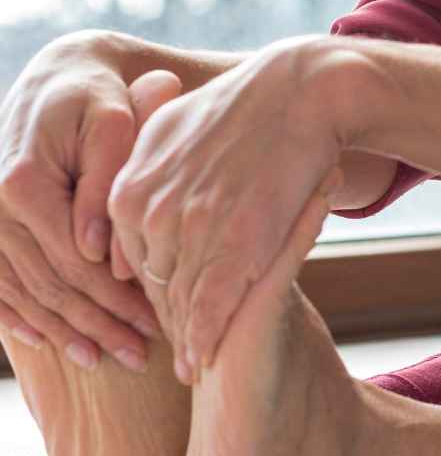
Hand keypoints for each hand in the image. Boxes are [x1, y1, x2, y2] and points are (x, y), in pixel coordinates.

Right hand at [0, 34, 164, 367]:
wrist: (58, 80)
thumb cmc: (100, 98)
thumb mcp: (113, 124)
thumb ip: (105, 185)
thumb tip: (95, 251)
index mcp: (23, 182)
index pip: (74, 258)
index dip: (116, 296)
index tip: (157, 321)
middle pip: (50, 283)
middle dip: (98, 323)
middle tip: (142, 354)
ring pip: (25, 292)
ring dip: (66, 330)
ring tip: (108, 359)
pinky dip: (25, 318)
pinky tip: (54, 343)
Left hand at [106, 37, 348, 384]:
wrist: (303, 91)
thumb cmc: (243, 105)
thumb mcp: (171, 128)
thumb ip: (141, 171)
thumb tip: (123, 203)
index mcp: (129, 189)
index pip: (128, 260)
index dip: (149, 290)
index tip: (164, 311)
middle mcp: (153, 211)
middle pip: (152, 285)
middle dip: (165, 320)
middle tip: (178, 350)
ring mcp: (197, 228)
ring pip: (180, 300)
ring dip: (185, 338)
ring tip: (194, 364)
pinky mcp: (242, 242)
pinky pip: (213, 304)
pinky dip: (207, 337)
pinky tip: (207, 359)